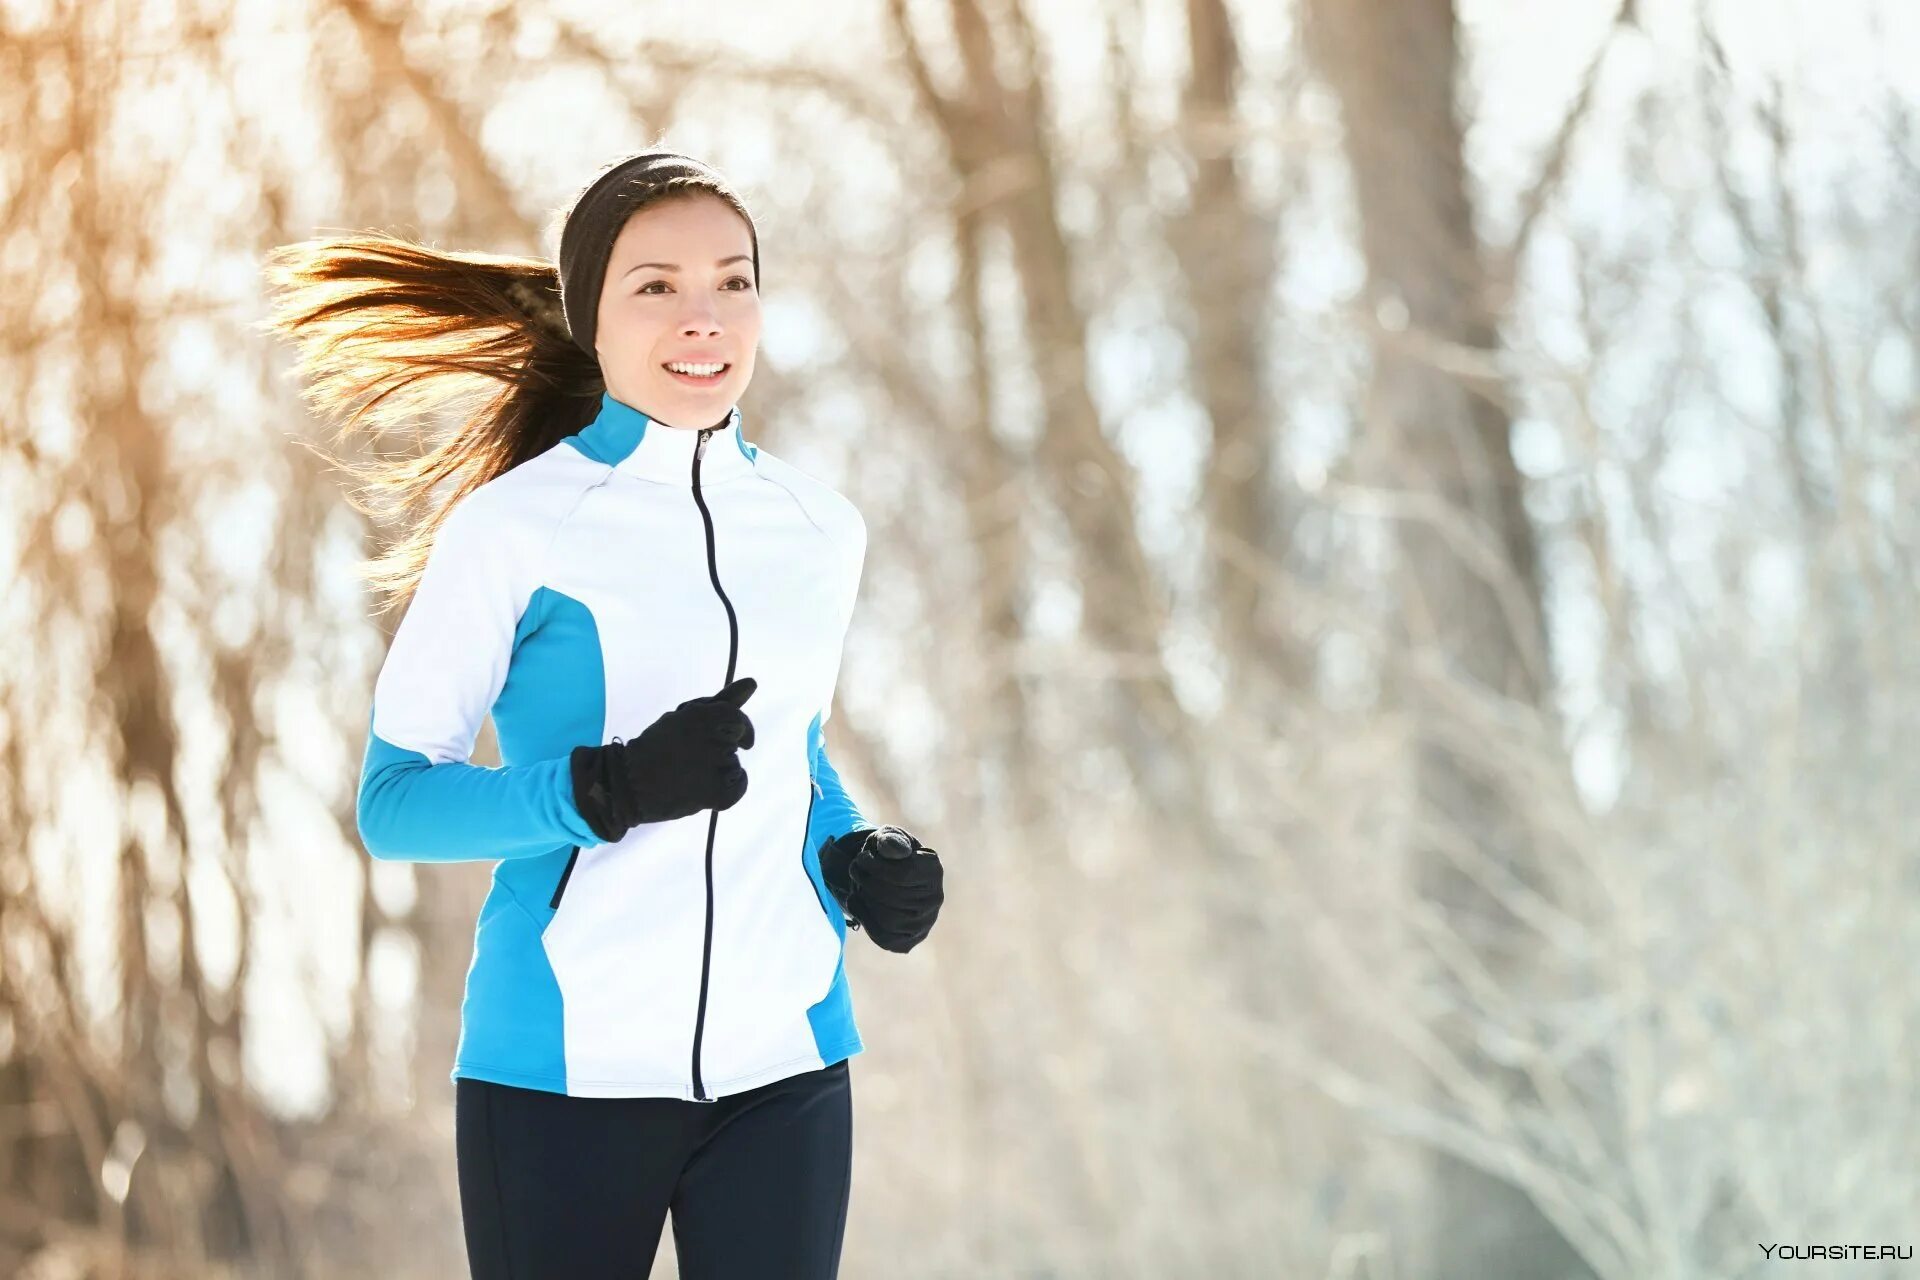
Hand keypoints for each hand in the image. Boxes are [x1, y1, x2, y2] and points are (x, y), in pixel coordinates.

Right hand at [569, 676, 756, 841]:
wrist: (630, 784)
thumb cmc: (658, 745)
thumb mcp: (687, 716)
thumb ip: (723, 701)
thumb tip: (753, 683)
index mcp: (703, 716)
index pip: (735, 718)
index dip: (734, 726)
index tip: (728, 734)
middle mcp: (713, 740)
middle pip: (735, 740)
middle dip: (720, 745)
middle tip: (693, 756)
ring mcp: (717, 769)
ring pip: (734, 764)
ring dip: (719, 768)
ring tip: (689, 773)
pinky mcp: (719, 794)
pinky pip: (738, 786)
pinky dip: (727, 788)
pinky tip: (703, 787)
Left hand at [819, 825, 943, 952]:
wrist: (887, 877)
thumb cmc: (888, 854)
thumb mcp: (889, 838)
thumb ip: (890, 840)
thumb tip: (893, 849)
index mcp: (933, 870)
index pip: (905, 874)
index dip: (877, 867)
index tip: (861, 858)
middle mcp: (935, 899)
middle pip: (895, 897)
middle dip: (868, 882)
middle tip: (854, 869)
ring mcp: (924, 923)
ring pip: (889, 918)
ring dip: (865, 899)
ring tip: (856, 884)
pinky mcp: (908, 941)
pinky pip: (884, 937)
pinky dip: (864, 918)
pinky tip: (854, 900)